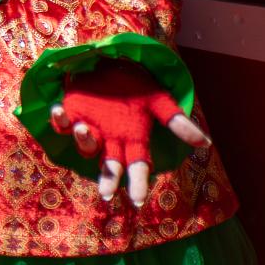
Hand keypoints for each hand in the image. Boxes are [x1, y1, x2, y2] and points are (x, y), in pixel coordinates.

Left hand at [49, 59, 211, 205]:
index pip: (137, 166)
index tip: (137, 201)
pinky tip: (59, 110)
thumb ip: (178, 122)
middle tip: (106, 195)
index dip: (137, 183)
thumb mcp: (159, 101)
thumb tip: (205, 145)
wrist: (114, 63)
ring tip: (84, 129)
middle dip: (107, 179)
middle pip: (109, 165)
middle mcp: (110, 139)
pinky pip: (61, 123)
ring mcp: (89, 127)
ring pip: (84, 145)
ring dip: (84, 140)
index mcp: (132, 139)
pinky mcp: (72, 113)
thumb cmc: (137, 85)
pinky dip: (59, 118)